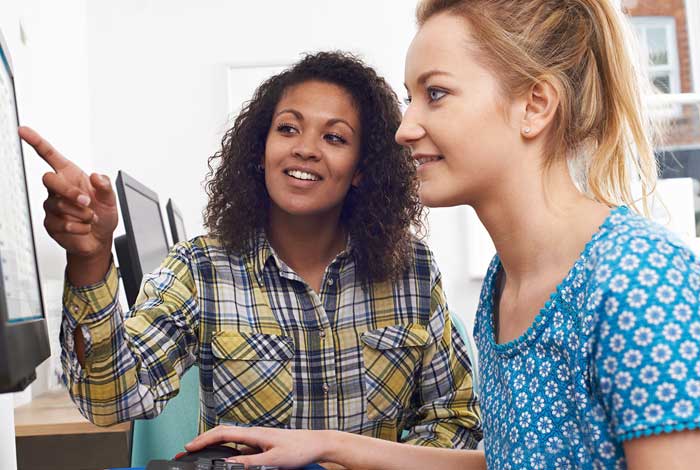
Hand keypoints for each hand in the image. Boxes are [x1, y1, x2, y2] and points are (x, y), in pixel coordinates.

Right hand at [20, 126, 117, 258]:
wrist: (99, 239)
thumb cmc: (103, 214)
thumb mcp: (111, 199)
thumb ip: (105, 186)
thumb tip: (96, 176)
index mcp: (71, 176)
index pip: (50, 155)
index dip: (36, 142)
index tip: (24, 131)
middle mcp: (59, 189)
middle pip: (48, 179)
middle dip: (68, 190)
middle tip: (87, 201)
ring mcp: (52, 206)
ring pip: (59, 205)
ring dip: (81, 213)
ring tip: (90, 217)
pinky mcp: (50, 223)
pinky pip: (62, 224)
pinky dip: (79, 227)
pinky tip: (84, 227)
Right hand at [186, 426, 330, 468]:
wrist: (317, 443)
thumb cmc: (300, 448)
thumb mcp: (274, 459)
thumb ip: (250, 462)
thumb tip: (228, 463)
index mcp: (255, 433)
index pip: (223, 433)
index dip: (203, 439)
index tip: (189, 446)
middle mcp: (254, 433)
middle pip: (222, 434)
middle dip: (203, 441)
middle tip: (188, 450)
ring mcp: (257, 439)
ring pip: (230, 440)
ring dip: (214, 445)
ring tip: (199, 453)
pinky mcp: (262, 445)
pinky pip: (240, 446)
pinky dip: (227, 450)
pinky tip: (223, 457)